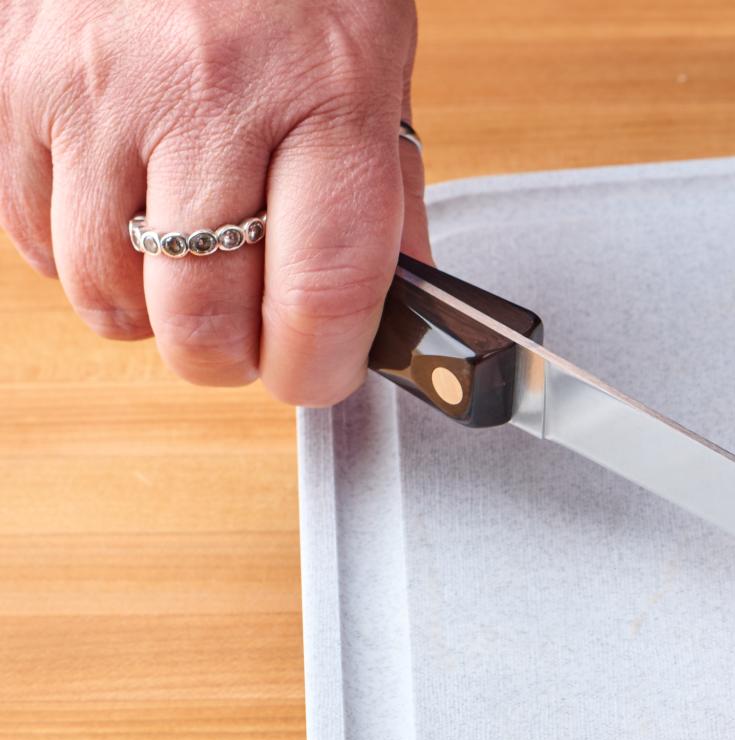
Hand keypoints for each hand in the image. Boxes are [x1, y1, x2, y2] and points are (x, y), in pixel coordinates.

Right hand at [0, 0, 426, 404]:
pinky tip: (124, 222)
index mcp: (326, 95)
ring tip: (188, 279)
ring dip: (153, 315)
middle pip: (201, 314)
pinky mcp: (18, 84)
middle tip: (251, 345)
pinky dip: (81, 258)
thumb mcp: (377, 64)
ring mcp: (98, 92)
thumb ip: (386, 193)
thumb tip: (394, 315)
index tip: (321, 375)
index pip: (323, 289)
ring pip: (107, 289)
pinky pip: (35, 235)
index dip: (320, 368)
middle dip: (232, 360)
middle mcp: (208, 97)